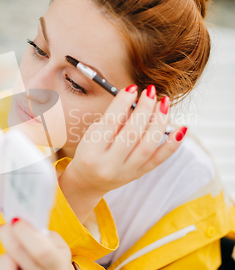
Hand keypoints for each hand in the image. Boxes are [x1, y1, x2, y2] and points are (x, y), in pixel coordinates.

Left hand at [0, 219, 71, 269]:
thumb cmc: (52, 256)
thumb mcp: (54, 242)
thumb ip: (39, 231)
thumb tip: (17, 219)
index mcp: (58, 268)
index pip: (41, 251)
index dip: (25, 233)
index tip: (16, 221)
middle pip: (17, 258)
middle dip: (8, 237)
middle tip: (6, 227)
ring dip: (3, 260)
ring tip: (10, 256)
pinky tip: (4, 266)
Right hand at [59, 85, 185, 219]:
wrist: (88, 182)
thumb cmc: (89, 152)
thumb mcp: (92, 134)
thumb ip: (113, 119)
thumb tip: (135, 100)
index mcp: (92, 151)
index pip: (110, 122)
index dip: (123, 102)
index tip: (132, 88)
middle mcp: (109, 164)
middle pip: (133, 133)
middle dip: (144, 108)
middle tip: (150, 92)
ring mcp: (127, 171)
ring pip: (148, 145)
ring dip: (159, 121)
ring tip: (163, 103)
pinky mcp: (140, 174)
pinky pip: (159, 159)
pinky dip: (173, 144)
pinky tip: (180, 128)